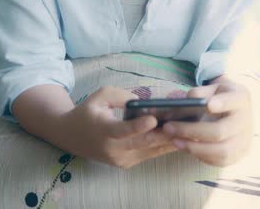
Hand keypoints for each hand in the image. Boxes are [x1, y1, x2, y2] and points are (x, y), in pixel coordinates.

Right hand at [60, 86, 176, 168]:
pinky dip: (163, 145)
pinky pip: (149, 154)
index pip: (123, 130)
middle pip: (143, 143)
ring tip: (188, 129)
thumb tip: (146, 102)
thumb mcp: (100, 96)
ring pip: (150, 151)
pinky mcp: (127, 163)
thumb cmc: (88, 112)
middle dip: (164, 134)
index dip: (138, 126)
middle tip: (184, 124)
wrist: (71, 136)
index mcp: (104, 131)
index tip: (153, 119)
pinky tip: (179, 135)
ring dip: (169, 141)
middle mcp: (113, 149)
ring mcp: (121, 159)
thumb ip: (122, 95)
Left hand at [162, 82, 252, 165]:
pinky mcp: (239, 154)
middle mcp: (246, 121)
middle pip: (220, 131)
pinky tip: (187, 147)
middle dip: (191, 131)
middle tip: (168, 127)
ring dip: (194, 147)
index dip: (223, 104)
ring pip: (220, 151)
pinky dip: (201, 155)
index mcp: (240, 98)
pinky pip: (220, 161)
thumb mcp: (211, 88)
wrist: (237, 112)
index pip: (234, 101)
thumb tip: (181, 105)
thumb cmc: (219, 97)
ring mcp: (245, 140)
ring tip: (175, 140)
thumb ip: (199, 93)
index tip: (209, 105)